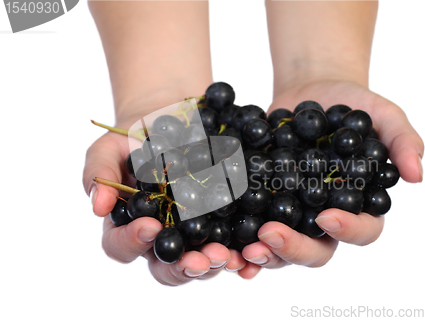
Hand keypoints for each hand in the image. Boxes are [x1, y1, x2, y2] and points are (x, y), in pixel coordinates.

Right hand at [82, 125, 257, 284]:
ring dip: (214, 263)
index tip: (150, 227)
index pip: (121, 247)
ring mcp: (193, 233)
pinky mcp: (223, 223)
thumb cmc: (137, 135)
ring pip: (200, 261)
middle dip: (183, 267)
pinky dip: (241, 249)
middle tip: (199, 259)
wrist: (176, 119)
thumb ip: (98, 173)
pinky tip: (250, 247)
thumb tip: (98, 207)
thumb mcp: (111, 146)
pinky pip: (231, 242)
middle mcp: (162, 237)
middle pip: (166, 267)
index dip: (132, 243)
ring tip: (226, 255)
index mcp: (129, 225)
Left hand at [239, 79, 423, 274]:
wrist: (313, 92)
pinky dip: (237, 238)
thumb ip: (403, 141)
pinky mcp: (262, 205)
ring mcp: (292, 216)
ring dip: (262, 253)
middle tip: (270, 235)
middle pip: (316, 251)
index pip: (363, 231)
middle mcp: (325, 220)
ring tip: (243, 247)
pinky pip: (250, 228)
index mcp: (359, 207)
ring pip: (280, 249)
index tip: (327, 216)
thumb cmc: (354, 105)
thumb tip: (418, 174)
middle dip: (294, 249)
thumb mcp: (383, 116)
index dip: (348, 231)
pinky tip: (222, 239)